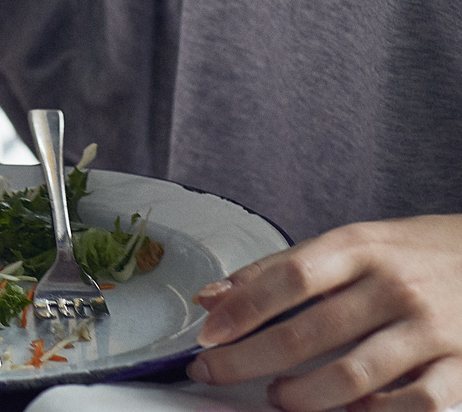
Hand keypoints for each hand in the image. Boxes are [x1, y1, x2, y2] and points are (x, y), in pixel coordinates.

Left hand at [188, 214, 461, 410]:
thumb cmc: (413, 254)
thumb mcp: (351, 243)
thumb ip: (278, 269)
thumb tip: (212, 298)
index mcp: (362, 248)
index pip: (290, 278)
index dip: (242, 310)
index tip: (207, 335)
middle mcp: (395, 287)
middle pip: (307, 333)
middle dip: (246, 361)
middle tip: (215, 372)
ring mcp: (431, 329)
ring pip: (351, 376)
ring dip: (301, 395)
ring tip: (279, 394)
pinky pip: (413, 403)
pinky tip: (350, 408)